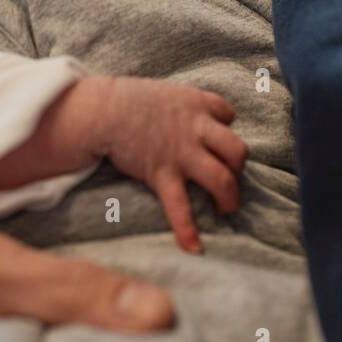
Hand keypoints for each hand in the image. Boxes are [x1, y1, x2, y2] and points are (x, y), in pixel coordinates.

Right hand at [90, 76, 248, 252]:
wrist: (102, 110)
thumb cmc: (130, 101)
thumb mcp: (166, 93)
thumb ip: (183, 106)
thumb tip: (191, 121)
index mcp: (196, 104)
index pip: (228, 115)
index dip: (226, 128)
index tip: (215, 140)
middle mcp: (196, 129)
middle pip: (237, 150)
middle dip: (239, 168)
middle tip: (229, 178)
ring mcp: (181, 153)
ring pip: (221, 178)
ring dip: (229, 197)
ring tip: (225, 209)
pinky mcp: (161, 173)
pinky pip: (180, 205)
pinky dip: (187, 229)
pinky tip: (194, 248)